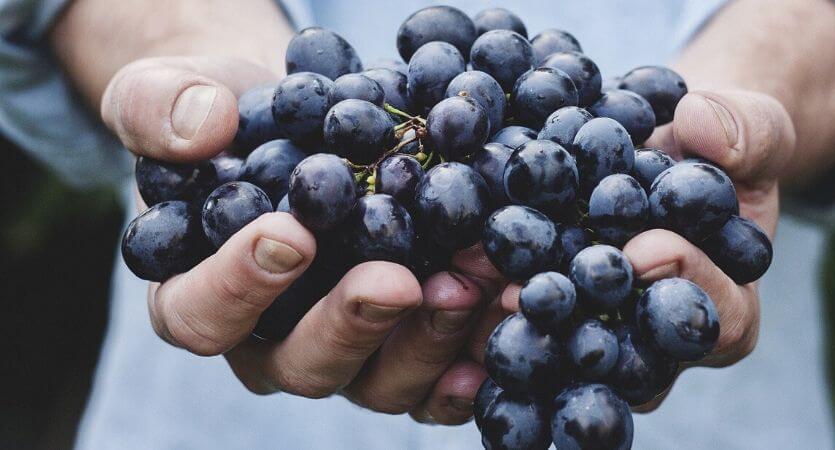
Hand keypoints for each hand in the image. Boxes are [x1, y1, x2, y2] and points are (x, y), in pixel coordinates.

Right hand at [103, 55, 494, 424]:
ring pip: (379, 381)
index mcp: (198, 295)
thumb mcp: (171, 92)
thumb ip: (160, 108)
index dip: (239, 286)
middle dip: (354, 324)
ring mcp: (344, 352)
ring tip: (473, 282)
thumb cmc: (226, 117)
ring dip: (430, 339)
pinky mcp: (402, 347)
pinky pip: (436, 379)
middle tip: (398, 280)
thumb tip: (201, 129)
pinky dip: (472, 357)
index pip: (201, 315)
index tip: (290, 234)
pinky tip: (504, 318)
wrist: (299, 124)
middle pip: (302, 364)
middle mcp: (270, 342)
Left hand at [457, 88, 795, 413]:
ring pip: (566, 351)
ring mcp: (602, 336)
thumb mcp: (751, 127)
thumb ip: (745, 130)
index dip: (686, 284)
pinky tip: (453, 274)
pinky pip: (524, 323)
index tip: (647, 248)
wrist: (666, 151)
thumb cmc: (719, 147)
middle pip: (630, 355)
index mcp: (726, 308)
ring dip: (521, 322)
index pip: (717, 318)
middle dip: (583, 321)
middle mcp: (659, 342)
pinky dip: (489, 300)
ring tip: (480, 287)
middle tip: (534, 293)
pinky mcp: (553, 317)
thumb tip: (701, 126)